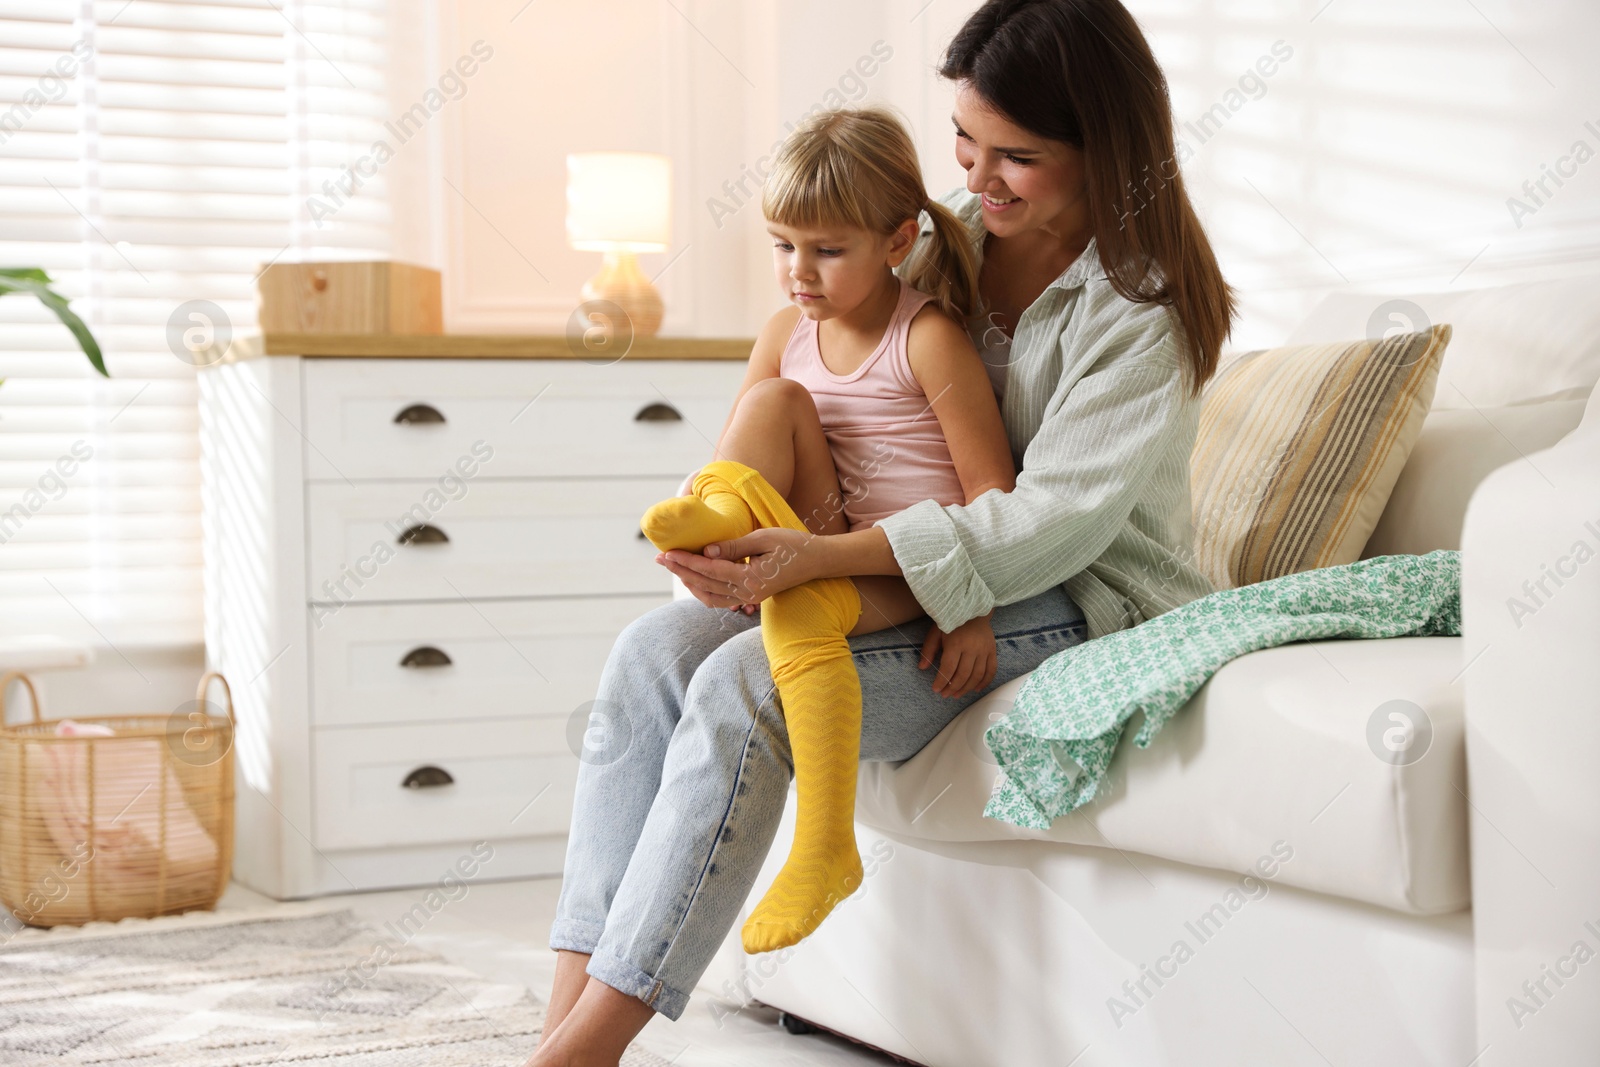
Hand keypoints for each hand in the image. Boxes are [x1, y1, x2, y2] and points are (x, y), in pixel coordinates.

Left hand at [655, 527, 815, 612]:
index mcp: (751, 578)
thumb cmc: (793, 545)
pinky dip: (703, 590)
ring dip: (689, 582)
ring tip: (672, 567)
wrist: (816, 561)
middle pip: (705, 584)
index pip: (710, 570)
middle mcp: (748, 592)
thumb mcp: (764, 538)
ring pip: (709, 596)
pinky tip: (693, 579)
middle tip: (660, 558)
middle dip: (680, 571)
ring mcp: (749, 597)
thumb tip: (706, 550)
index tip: (668, 553)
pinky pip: (720, 599)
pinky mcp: (751, 596)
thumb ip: (734, 546)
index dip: (687, 561)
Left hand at [918, 614, 997, 697]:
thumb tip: (922, 667)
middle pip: (963, 674)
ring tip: (957, 694)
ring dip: (966, 688)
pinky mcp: (992, 651)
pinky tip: (976, 689)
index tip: (936, 689)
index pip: (948, 667)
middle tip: (945, 695)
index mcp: (956, 643)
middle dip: (953, 687)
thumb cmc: (952, 621)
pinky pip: (991, 670)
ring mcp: (984, 650)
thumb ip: (929, 649)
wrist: (973, 608)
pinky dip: (984, 682)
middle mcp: (972, 648)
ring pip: (977, 675)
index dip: (942, 681)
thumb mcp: (936, 632)